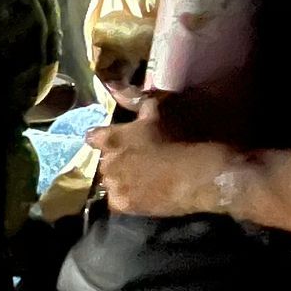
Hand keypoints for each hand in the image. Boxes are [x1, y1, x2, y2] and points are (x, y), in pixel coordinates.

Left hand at [93, 99, 227, 216]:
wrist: (197, 176)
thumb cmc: (178, 139)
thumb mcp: (157, 113)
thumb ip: (133, 101)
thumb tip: (113, 87)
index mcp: (111, 138)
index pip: (93, 137)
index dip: (103, 139)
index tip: (115, 141)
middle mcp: (107, 162)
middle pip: (104, 162)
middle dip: (116, 161)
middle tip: (137, 163)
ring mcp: (113, 184)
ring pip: (109, 182)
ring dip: (120, 180)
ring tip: (142, 180)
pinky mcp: (122, 204)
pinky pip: (117, 201)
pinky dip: (127, 198)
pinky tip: (143, 195)